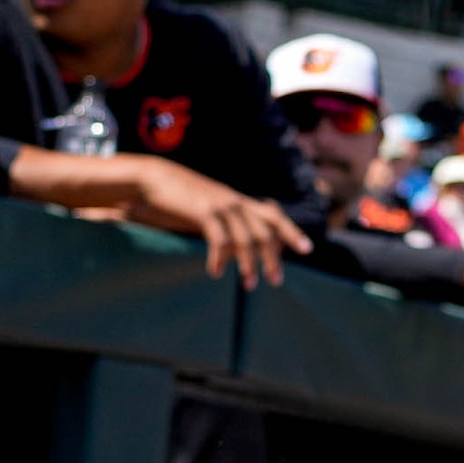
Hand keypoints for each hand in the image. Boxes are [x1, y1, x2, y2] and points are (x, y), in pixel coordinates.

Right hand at [134, 160, 305, 286]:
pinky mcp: (204, 211)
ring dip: (249, 265)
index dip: (292, 232)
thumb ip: (224, 219)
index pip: (274, 216)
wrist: (155, 177)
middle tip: (276, 281)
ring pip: (246, 239)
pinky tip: (215, 272)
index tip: (308, 249)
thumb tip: (234, 241)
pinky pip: (219, 239)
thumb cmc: (180, 195)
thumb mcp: (208, 205)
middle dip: (272, 258)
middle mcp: (236, 202)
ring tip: (250, 285)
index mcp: (239, 200)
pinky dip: (220, 258)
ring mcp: (221, 205)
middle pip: (265, 232)